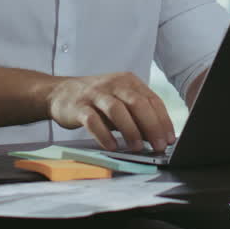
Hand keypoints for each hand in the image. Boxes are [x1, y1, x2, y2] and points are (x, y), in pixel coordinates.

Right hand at [47, 72, 175, 151]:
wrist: (59, 92)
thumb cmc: (96, 100)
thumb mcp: (119, 101)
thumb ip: (136, 115)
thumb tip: (158, 137)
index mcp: (128, 81)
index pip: (152, 99)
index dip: (163, 120)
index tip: (170, 138)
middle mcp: (113, 84)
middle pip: (137, 103)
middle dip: (151, 125)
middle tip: (158, 145)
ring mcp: (95, 94)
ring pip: (117, 109)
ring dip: (130, 130)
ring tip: (137, 147)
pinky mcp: (79, 106)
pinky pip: (93, 121)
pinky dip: (104, 135)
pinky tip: (112, 146)